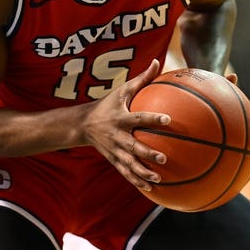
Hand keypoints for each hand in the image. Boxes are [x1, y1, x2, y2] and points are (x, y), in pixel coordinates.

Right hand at [82, 59, 170, 190]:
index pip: (139, 117)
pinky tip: (150, 188)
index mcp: (121, 118)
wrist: (82, 124)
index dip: (152, 118)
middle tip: (164, 158)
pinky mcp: (113, 160)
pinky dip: (136, 181)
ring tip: (158, 178)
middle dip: (147, 153)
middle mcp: (118, 136)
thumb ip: (142, 79)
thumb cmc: (107, 104)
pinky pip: (125, 172)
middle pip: (134, 146)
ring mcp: (114, 150)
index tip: (168, 120)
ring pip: (129, 164)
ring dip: (143, 172)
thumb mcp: (121, 90)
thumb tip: (159, 61)